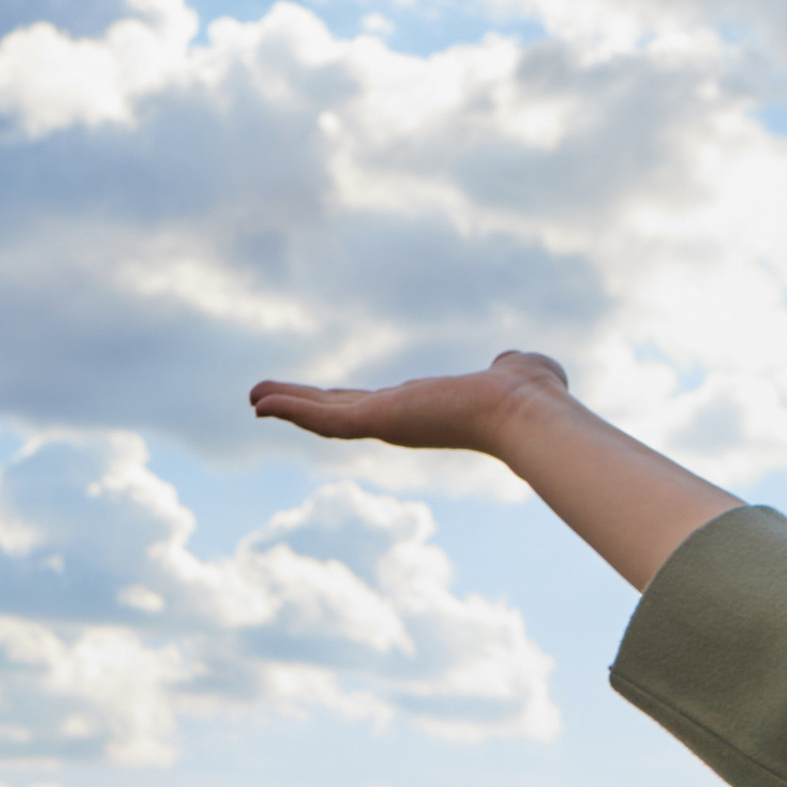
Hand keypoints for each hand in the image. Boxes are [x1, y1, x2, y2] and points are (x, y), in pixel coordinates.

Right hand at [249, 347, 571, 457]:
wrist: (526, 412)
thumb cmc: (532, 396)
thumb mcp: (516, 372)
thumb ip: (510, 368)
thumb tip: (518, 364)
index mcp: (425, 410)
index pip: (374, 406)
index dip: (344, 403)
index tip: (322, 399)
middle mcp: (402, 420)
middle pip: (340, 412)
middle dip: (302, 406)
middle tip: (265, 401)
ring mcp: (388, 423)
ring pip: (326, 416)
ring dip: (288, 407)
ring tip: (254, 399)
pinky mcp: (380, 421)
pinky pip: (327, 418)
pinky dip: (293, 410)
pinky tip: (262, 403)